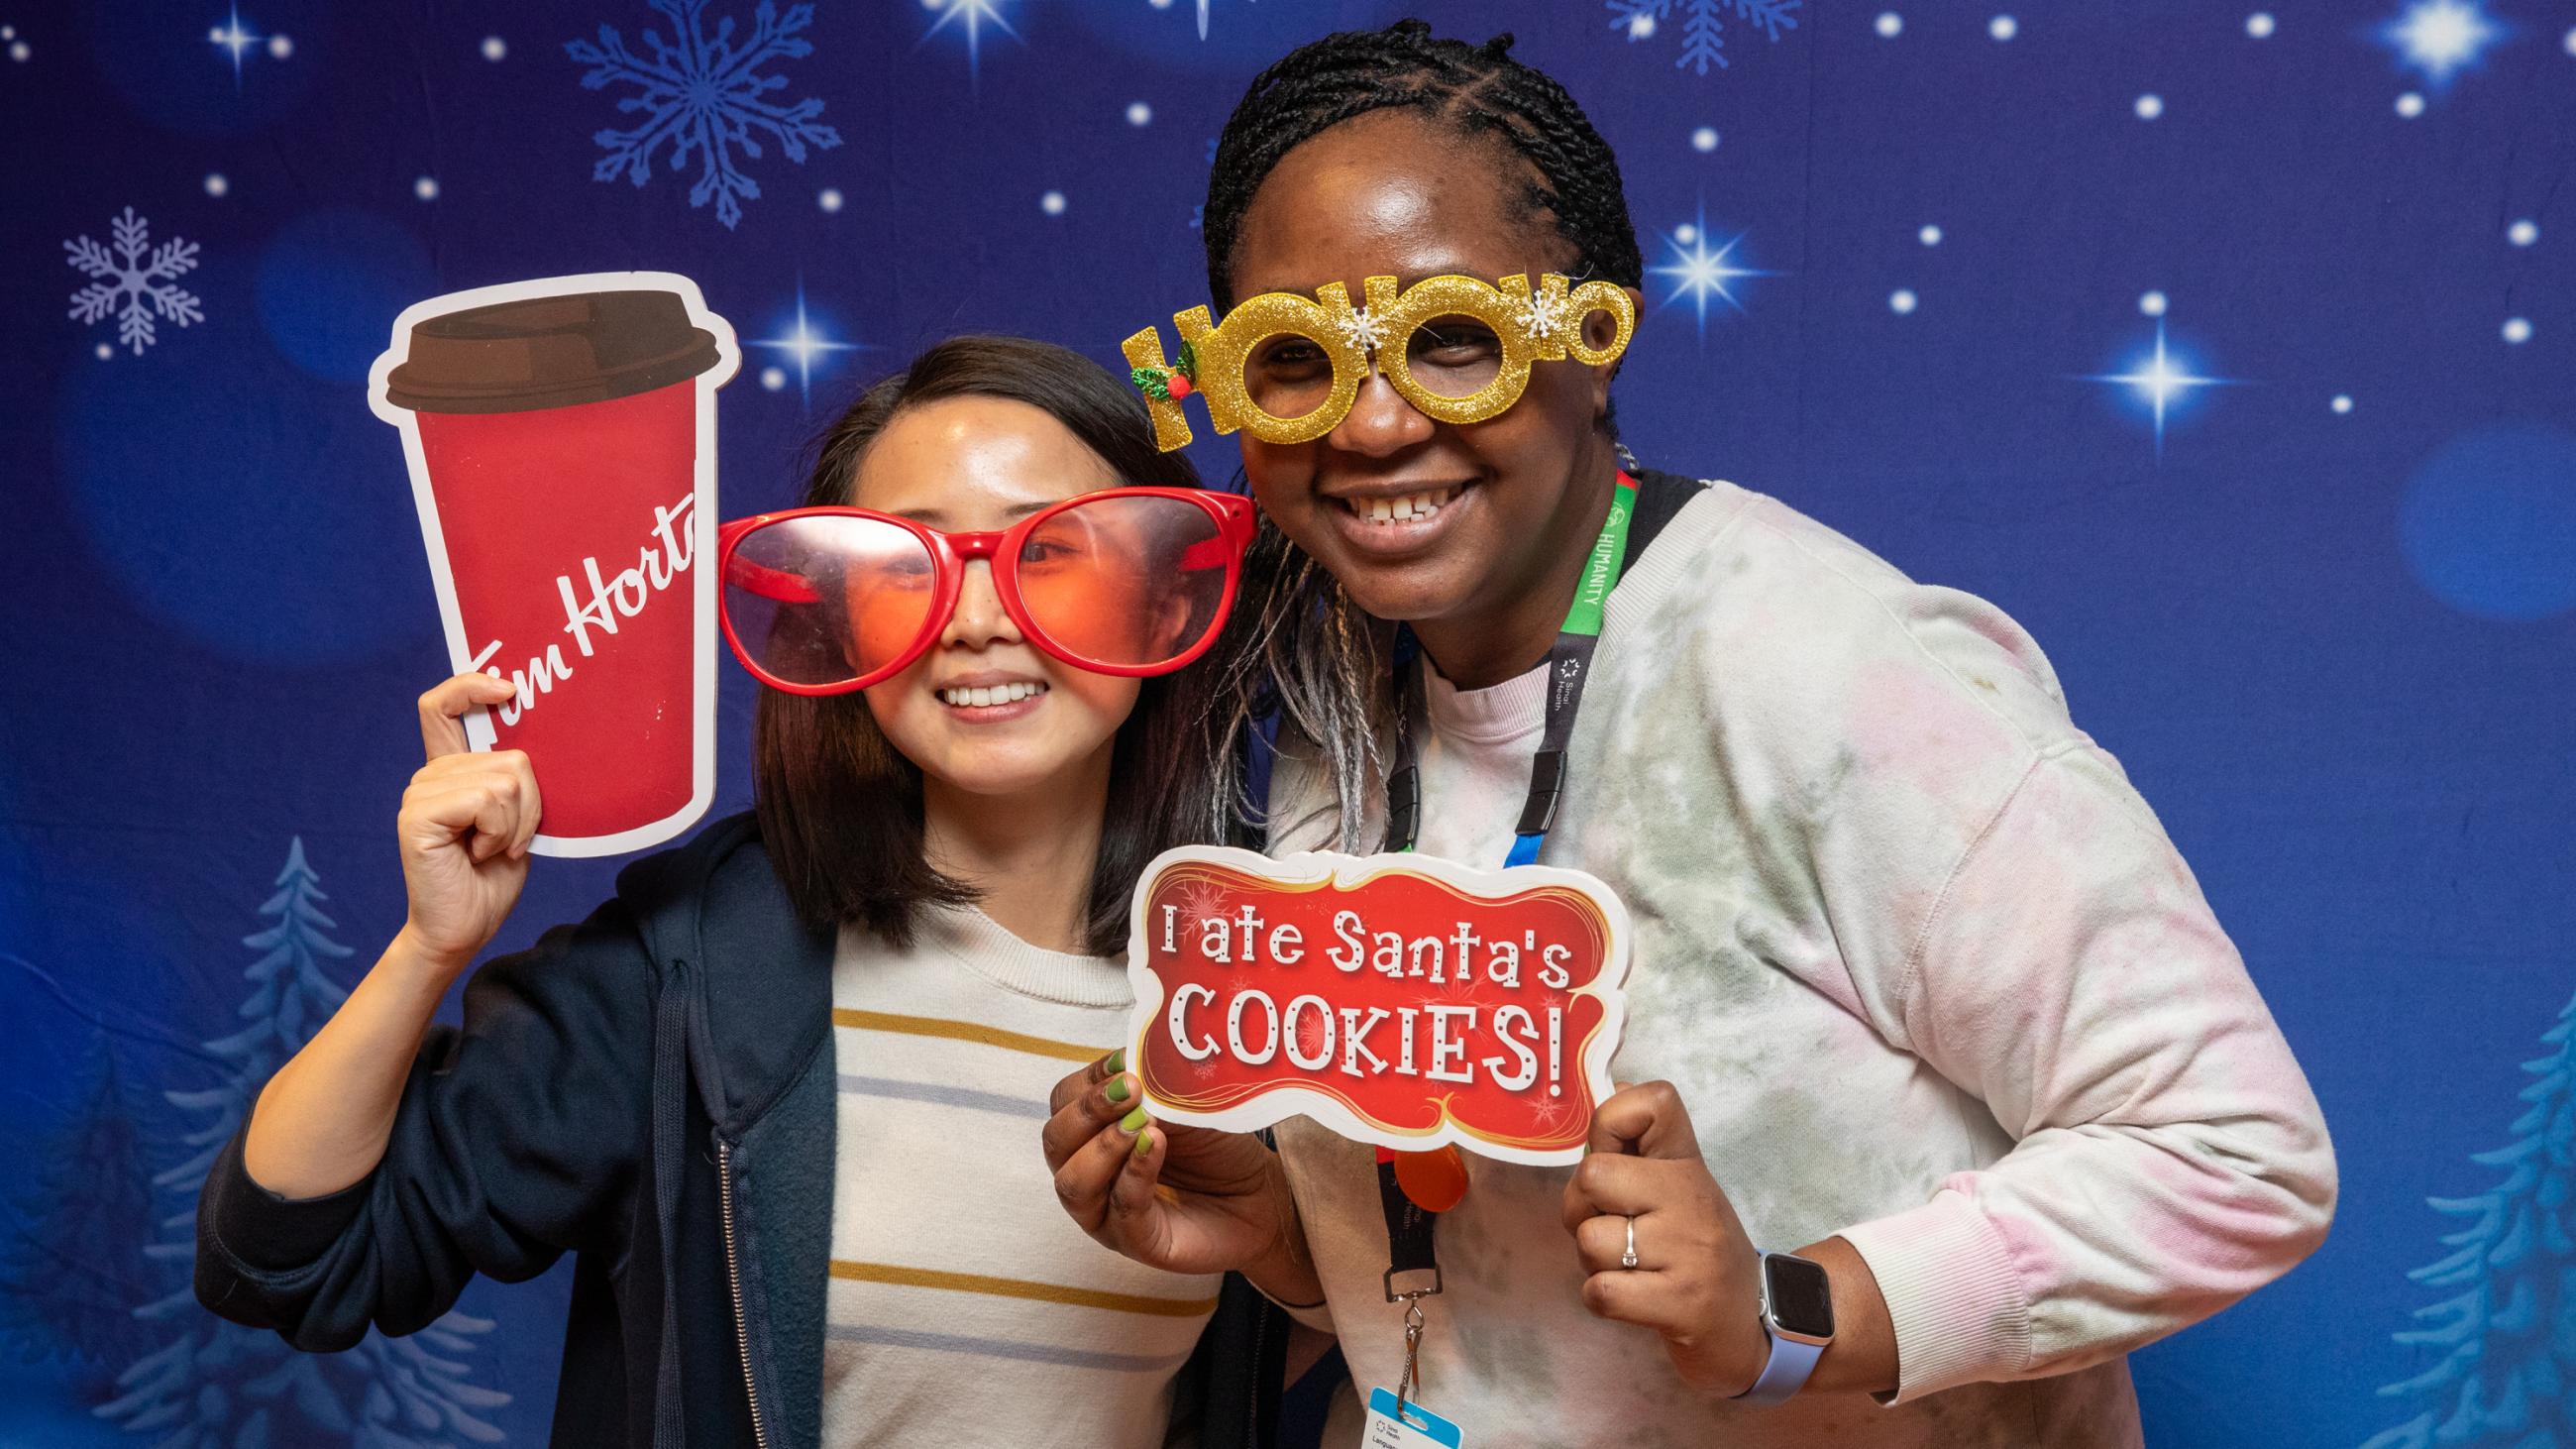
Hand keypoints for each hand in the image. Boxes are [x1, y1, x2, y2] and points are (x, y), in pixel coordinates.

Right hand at [396, 673, 539, 975]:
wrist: (463, 928)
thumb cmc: (493, 876)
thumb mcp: (516, 818)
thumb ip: (515, 780)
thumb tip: (547, 739)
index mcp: (451, 770)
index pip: (442, 706)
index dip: (471, 684)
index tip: (510, 689)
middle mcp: (430, 774)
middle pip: (510, 755)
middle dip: (531, 803)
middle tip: (509, 840)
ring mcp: (420, 792)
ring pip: (505, 778)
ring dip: (516, 823)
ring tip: (490, 849)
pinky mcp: (418, 814)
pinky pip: (487, 800)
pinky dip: (499, 831)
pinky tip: (477, 854)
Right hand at [1041, 1053, 1318, 1297]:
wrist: (1260, 1195)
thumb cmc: (1215, 1148)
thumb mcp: (1182, 1105)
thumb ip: (1153, 1088)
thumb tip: (1129, 1064)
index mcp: (1091, 1135)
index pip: (1063, 1103)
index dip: (1087, 1080)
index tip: (1123, 1062)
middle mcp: (1089, 1175)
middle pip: (1056, 1142)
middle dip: (1088, 1110)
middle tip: (1130, 1089)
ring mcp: (1108, 1213)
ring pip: (1074, 1183)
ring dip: (1104, 1146)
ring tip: (1140, 1124)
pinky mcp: (1138, 1242)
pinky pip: (1122, 1210)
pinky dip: (1135, 1174)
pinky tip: (1155, 1146)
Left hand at [1562, 1080, 1769, 1395]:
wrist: (1750, 1324)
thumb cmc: (1697, 1248)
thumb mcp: (1678, 1187)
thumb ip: (1641, 1144)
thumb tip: (1615, 1086)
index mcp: (1687, 1162)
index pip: (1654, 1102)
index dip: (1610, 1122)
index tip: (1615, 1157)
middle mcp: (1692, 1197)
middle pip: (1593, 1175)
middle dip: (1582, 1208)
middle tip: (1611, 1226)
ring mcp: (1688, 1250)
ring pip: (1590, 1238)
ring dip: (1593, 1260)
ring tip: (1628, 1266)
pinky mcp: (1680, 1302)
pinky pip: (1601, 1291)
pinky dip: (1601, 1298)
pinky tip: (1630, 1297)